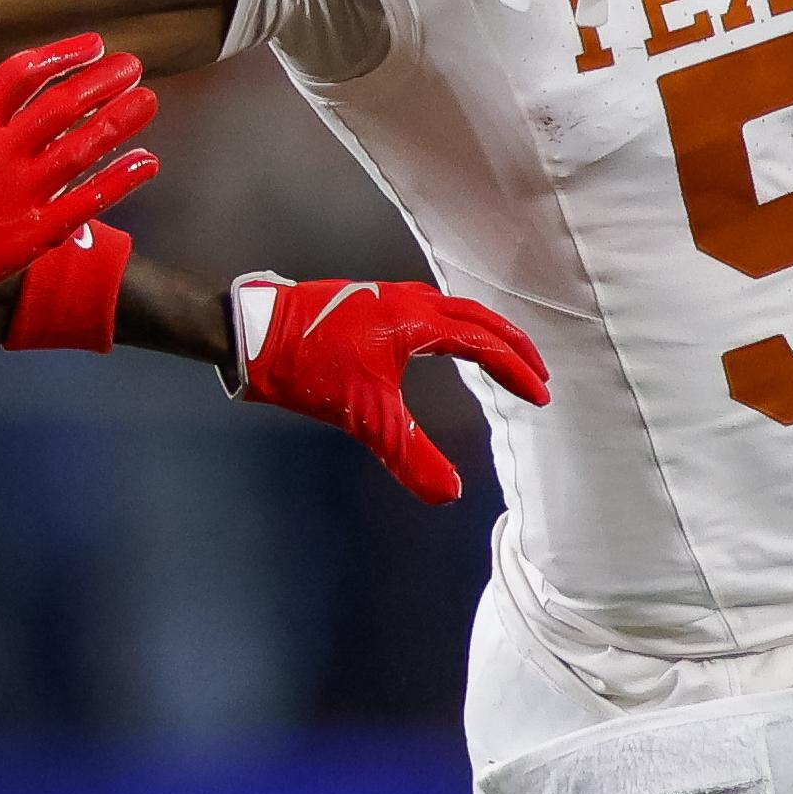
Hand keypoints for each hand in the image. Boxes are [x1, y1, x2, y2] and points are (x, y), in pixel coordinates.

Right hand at [0, 33, 160, 358]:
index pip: (23, 75)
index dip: (62, 56)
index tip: (94, 46)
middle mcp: (1, 154)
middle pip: (62, 106)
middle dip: (102, 81)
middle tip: (133, 66)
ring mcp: (22, 193)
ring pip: (81, 148)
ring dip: (119, 121)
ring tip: (148, 100)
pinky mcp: (35, 233)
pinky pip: (86, 201)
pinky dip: (120, 180)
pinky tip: (146, 161)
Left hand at [226, 272, 551, 502]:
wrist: (252, 331)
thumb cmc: (307, 365)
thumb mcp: (365, 416)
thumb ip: (409, 454)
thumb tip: (450, 494)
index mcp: (417, 321)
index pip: (484, 344)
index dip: (516, 371)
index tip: (540, 396)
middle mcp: (409, 302)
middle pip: (478, 318)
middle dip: (512, 347)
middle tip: (537, 375)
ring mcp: (387, 299)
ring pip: (453, 310)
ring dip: (484, 332)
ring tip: (502, 357)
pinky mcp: (368, 306)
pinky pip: (429, 310)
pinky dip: (454, 327)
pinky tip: (444, 344)